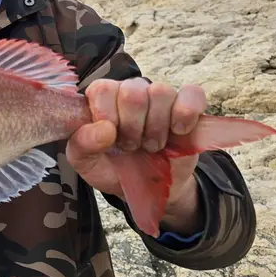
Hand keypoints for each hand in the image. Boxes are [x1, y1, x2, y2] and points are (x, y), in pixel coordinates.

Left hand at [66, 77, 205, 232]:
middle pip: (133, 91)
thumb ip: (83, 145)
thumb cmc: (113, 167)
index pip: (102, 89)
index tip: (111, 139)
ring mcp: (160, 97)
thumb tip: (104, 129)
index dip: (108, 117)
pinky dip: (186, 113)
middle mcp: (130, 91)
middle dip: (132, 127)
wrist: (146, 187)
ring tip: (152, 145)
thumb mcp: (86, 163)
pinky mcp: (188, 106)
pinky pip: (193, 94)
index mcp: (102, 97)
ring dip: (157, 127)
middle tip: (132, 146)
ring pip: (161, 92)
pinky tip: (178, 132)